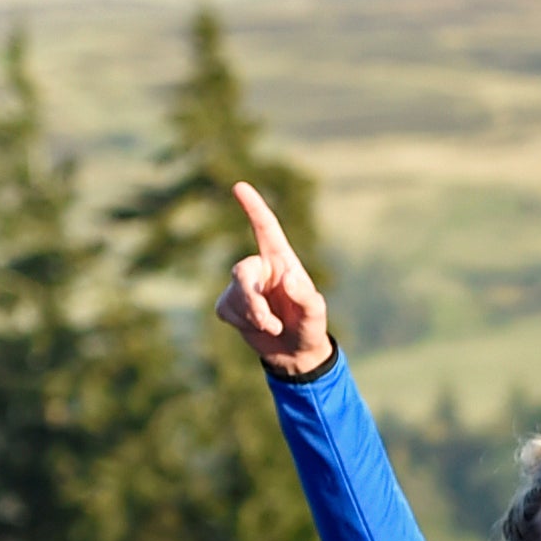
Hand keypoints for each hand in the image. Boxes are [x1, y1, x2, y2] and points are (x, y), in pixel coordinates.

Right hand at [210, 182, 335, 377]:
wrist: (295, 354)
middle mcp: (260, 268)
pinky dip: (242, 323)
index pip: (266, 229)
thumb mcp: (315, 314)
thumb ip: (305, 296)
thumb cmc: (309, 327)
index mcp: (281, 261)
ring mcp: (242, 285)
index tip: (240, 186)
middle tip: (270, 324)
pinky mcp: (230, 304)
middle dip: (252, 301)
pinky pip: (225, 309)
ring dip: (253, 317)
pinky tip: (257, 328)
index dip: (254, 207)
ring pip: (234, 294)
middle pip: (241, 271)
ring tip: (274, 327)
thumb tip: (287, 277)